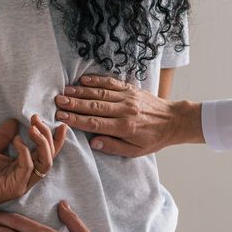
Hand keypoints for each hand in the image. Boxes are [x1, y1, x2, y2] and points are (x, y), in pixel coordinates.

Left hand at [0, 115, 66, 213]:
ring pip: (45, 162)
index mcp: (24, 169)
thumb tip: (14, 121)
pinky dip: (25, 150)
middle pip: (50, 157)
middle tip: (38, 119)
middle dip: (49, 136)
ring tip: (33, 127)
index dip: (55, 140)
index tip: (59, 125)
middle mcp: (27, 177)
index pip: (46, 154)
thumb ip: (4, 137)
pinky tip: (16, 140)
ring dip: (42, 142)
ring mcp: (23, 183)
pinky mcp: (16, 187)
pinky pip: (28, 166)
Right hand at [54, 75, 201, 156]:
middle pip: (94, 106)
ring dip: (81, 92)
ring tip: (65, 92)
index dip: (77, 120)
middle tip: (57, 102)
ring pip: (100, 93)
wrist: (174, 120)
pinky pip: (111, 83)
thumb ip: (113, 146)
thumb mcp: (135, 151)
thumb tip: (93, 142)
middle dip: (74, 104)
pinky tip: (83, 80)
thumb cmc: (153, 138)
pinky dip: (96, 80)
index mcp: (125, 127)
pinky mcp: (130, 89)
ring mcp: (128, 97)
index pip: (95, 123)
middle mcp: (125, 110)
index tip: (62, 117)